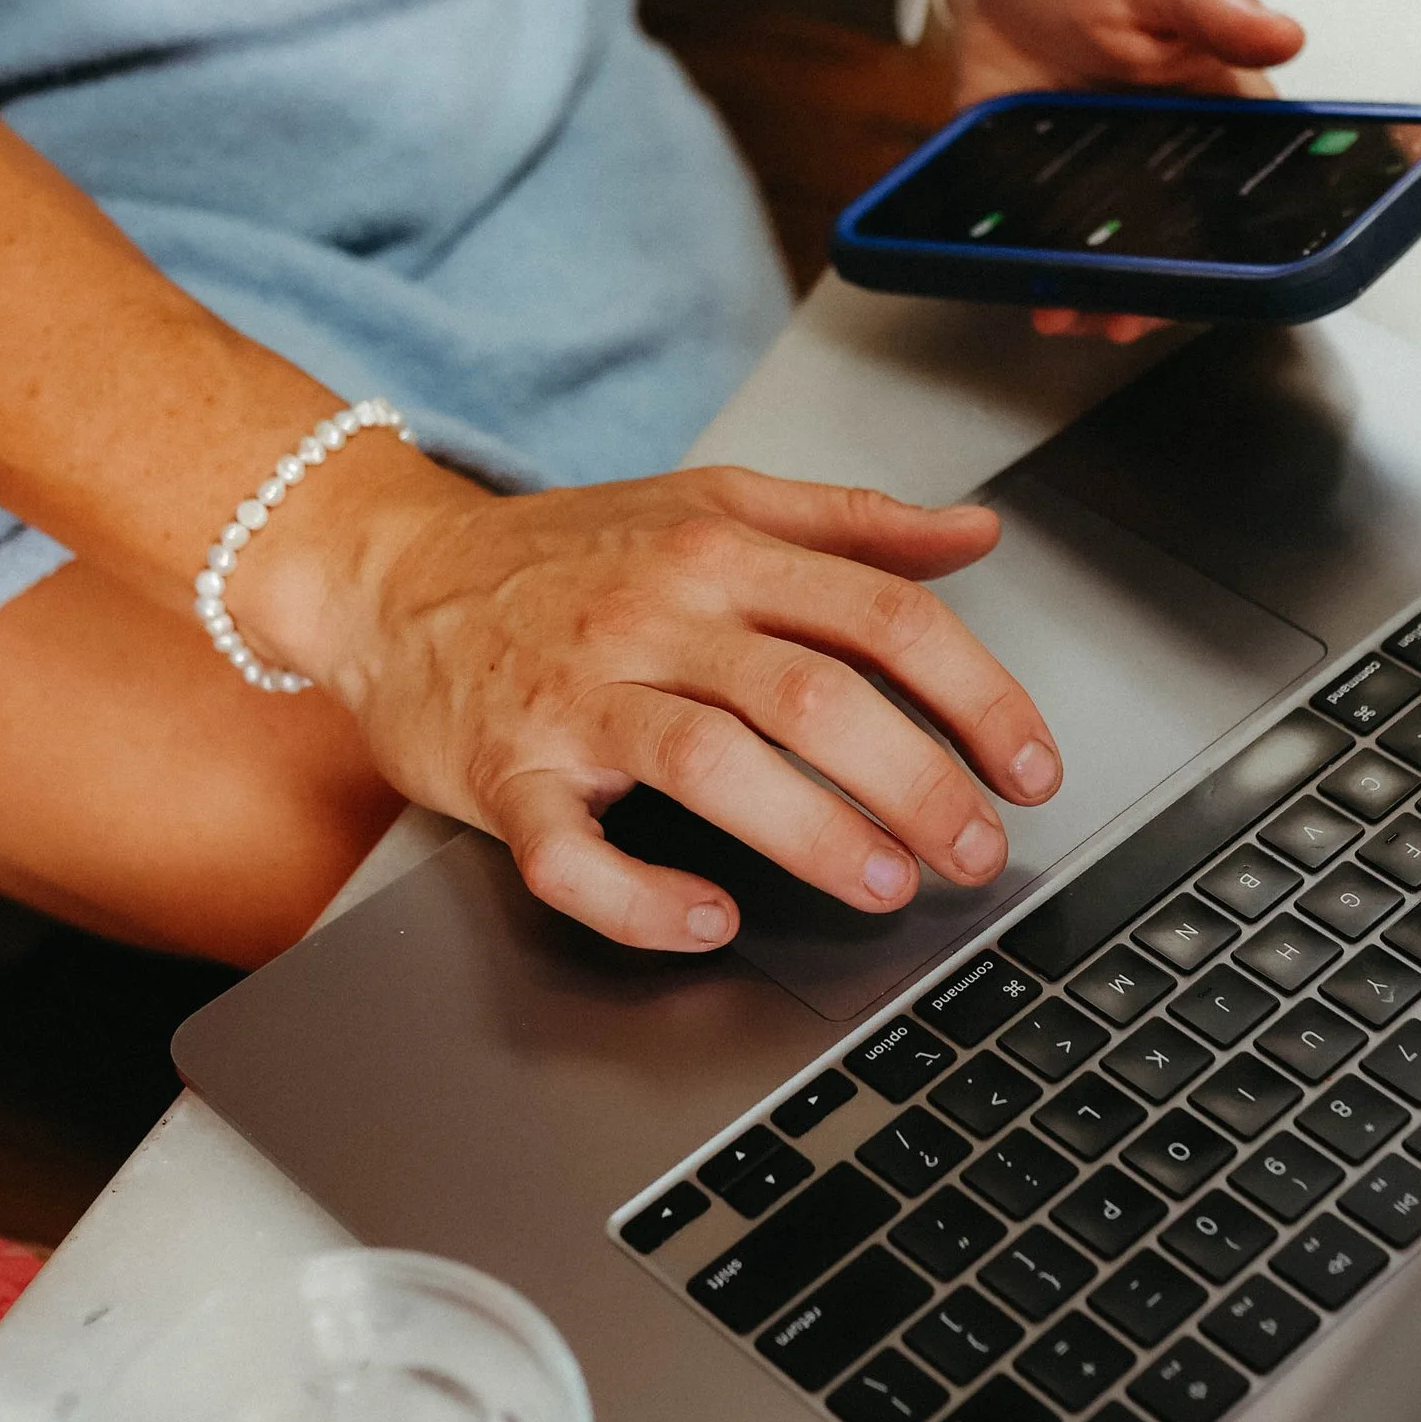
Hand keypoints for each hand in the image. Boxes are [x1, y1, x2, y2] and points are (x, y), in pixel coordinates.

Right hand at [237, 455, 1062, 952]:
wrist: (391, 578)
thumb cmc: (562, 556)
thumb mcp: (709, 503)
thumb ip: (848, 522)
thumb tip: (974, 531)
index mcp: (719, 552)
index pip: (880, 615)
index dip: (975, 695)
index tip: (1030, 766)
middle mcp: (654, 618)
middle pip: (812, 692)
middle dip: (916, 781)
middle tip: (976, 850)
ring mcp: (575, 699)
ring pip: (709, 763)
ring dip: (812, 833)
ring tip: (884, 884)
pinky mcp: (504, 775)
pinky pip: (569, 851)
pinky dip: (641, 895)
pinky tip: (707, 919)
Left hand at [948, 0, 1305, 341]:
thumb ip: (1214, 7)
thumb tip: (1282, 33)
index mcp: (1216, 113)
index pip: (1245, 188)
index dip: (1243, 237)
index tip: (1230, 270)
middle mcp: (1163, 160)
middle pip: (1180, 240)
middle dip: (1162, 287)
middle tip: (1134, 312)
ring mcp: (1100, 179)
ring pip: (1113, 254)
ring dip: (1099, 290)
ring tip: (1076, 311)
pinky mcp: (1038, 186)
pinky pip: (1044, 240)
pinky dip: (1037, 268)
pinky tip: (1028, 287)